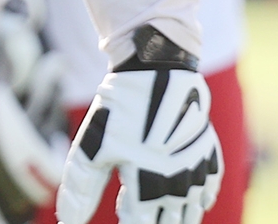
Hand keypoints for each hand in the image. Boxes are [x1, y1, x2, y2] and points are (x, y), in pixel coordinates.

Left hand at [58, 27, 222, 223]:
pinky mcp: (209, 151)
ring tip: (163, 214)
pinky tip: (195, 201)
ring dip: (178, 216)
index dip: (130, 223)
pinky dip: (201, 198)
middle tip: (140, 212)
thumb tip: (67, 222)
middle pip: (168, 222)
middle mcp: (178, 184)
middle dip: (155, 221)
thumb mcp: (92, 147)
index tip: (122, 216)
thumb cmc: (121, 109)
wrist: (158, 69)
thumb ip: (80, 189)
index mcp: (147, 188)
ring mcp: (198, 169)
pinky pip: (210, 186)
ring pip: (191, 210)